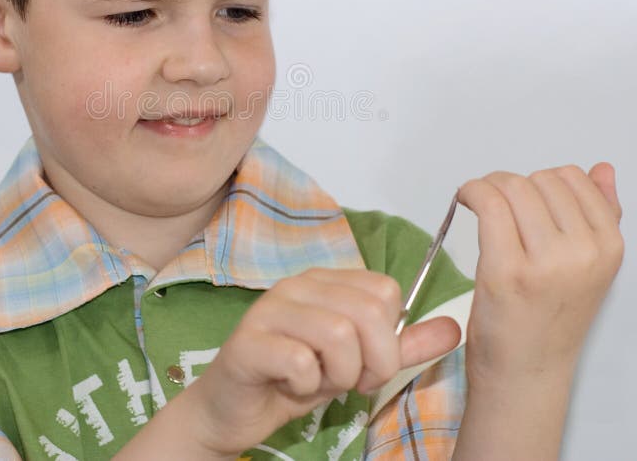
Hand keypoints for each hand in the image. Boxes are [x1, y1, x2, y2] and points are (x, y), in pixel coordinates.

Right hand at [182, 267, 461, 456]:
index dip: (387, 338)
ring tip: (319, 382)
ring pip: (339, 335)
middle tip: (347, 379)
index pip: (385, 291)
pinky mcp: (249, 339)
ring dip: (338, 376)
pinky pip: (301, 360)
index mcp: (326, 282)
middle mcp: (298, 285)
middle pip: (369, 312)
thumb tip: (454, 327)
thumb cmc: (296, 378)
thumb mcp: (358, 363)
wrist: (235, 407)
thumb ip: (403, 345)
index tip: (366, 363)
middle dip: (370, 362)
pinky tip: (291, 384)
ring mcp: (270, 308)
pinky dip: (307, 385)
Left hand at [457, 162, 623, 390]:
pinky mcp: (507, 270)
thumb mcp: (588, 266)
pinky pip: (487, 202)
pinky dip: (471, 191)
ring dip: (489, 186)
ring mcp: (546, 263)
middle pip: (539, 179)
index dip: (540, 181)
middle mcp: (584, 253)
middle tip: (497, 205)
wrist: (527, 371)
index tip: (522, 197)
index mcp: (609, 247)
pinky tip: (465, 200)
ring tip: (481, 205)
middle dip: (512, 184)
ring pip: (512, 186)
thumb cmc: (549, 318)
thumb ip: (601, 214)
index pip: (573, 178)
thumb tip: (602, 168)